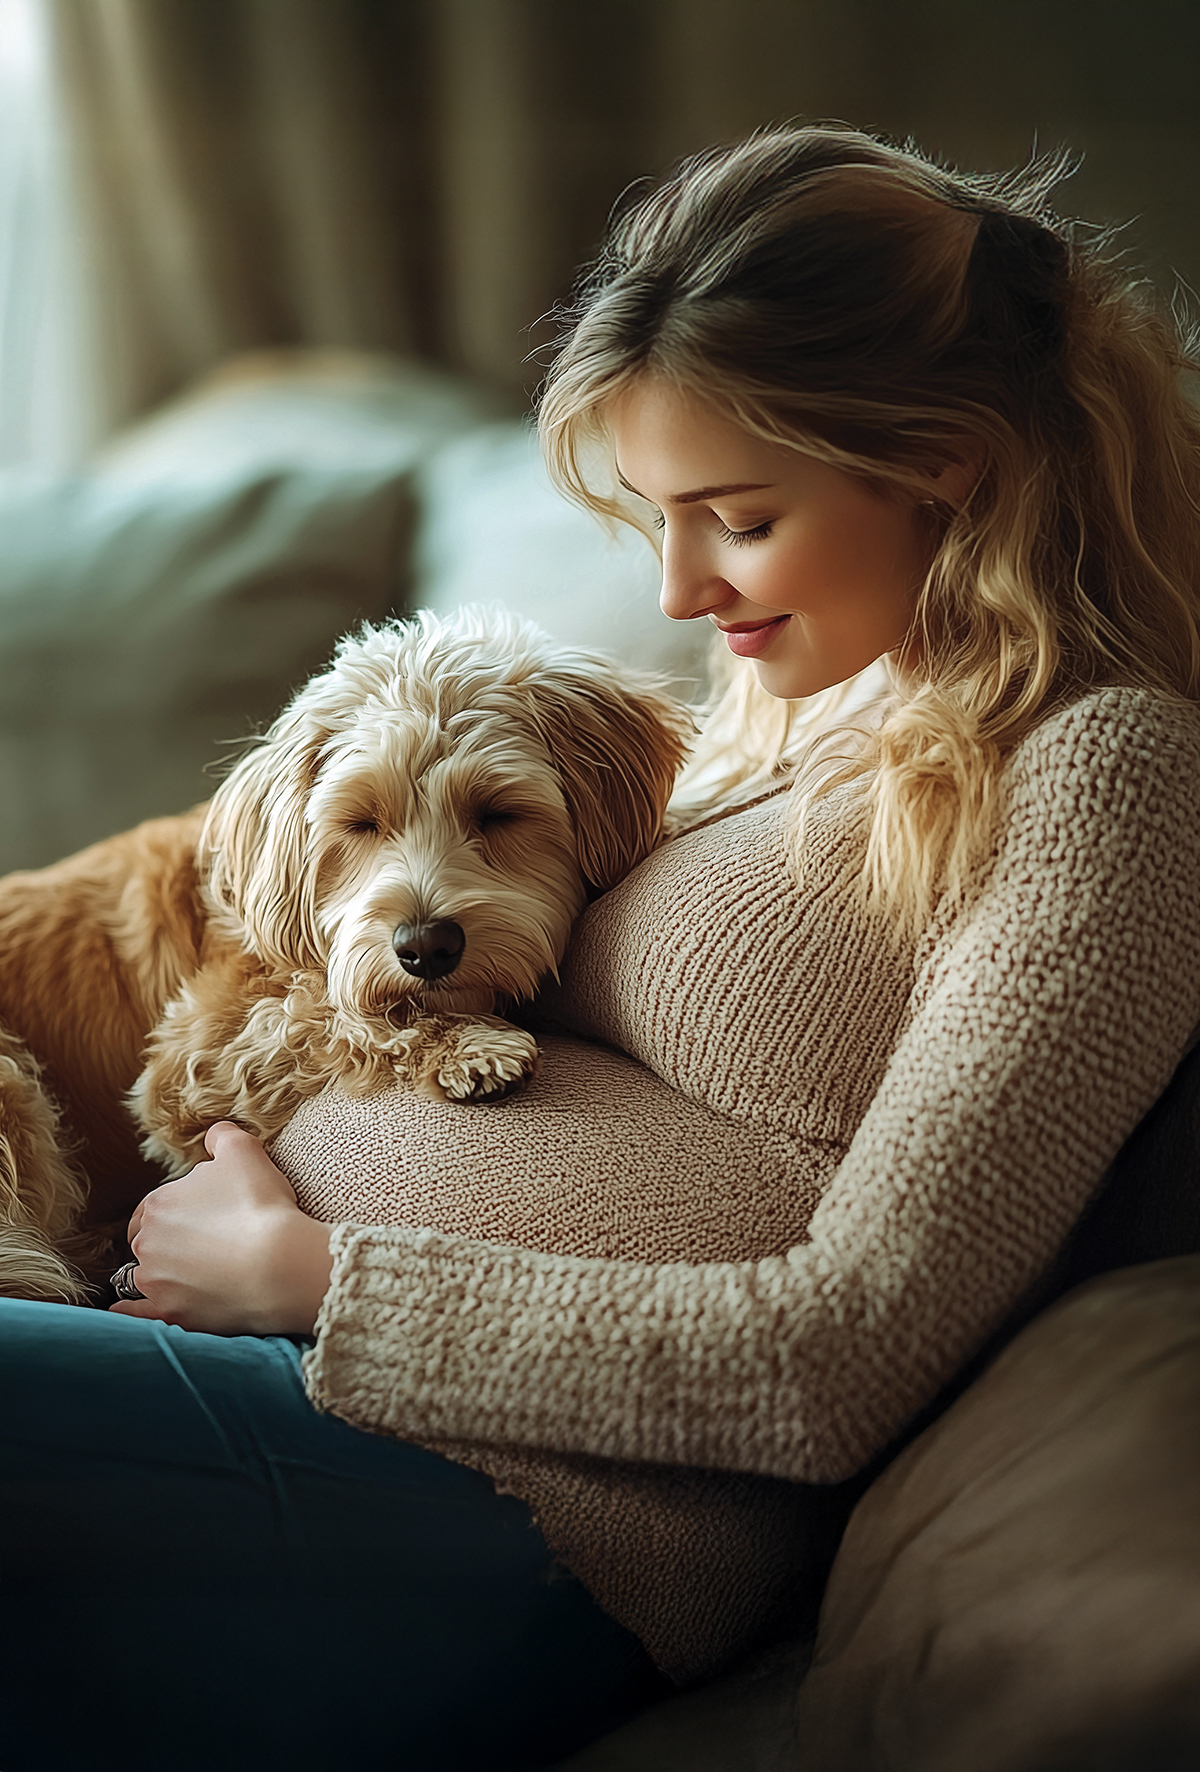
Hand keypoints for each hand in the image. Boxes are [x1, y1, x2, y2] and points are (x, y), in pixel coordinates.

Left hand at [109, 1122, 334, 1335]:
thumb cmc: (261, 1206)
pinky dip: (130, 1312)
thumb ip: (222, 1137)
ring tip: (188, 1277)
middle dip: (167, 1242)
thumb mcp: (245, 1152)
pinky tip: (135, 1309)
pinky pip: (132, 1315)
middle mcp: (146, 1244)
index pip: (153, 1208)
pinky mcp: (167, 1315)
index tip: (200, 1218)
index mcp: (158, 1205)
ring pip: (140, 1277)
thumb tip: (213, 1136)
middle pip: (147, 1241)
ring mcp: (154, 1283)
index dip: (176, 1211)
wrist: (280, 1265)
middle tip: (203, 1245)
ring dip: (155, 1275)